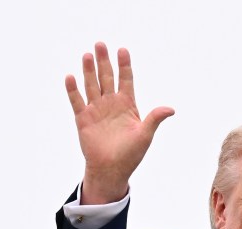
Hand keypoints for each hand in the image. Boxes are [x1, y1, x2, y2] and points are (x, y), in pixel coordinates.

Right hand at [66, 43, 173, 204]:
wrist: (111, 170)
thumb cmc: (130, 155)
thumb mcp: (145, 135)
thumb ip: (154, 119)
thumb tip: (171, 109)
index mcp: (127, 104)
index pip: (126, 79)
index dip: (124, 65)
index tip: (122, 50)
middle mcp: (111, 103)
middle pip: (106, 77)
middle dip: (104, 61)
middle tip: (100, 44)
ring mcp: (96, 110)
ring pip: (91, 85)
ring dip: (89, 71)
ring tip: (87, 55)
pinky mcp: (83, 119)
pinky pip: (77, 102)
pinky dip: (73, 90)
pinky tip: (70, 77)